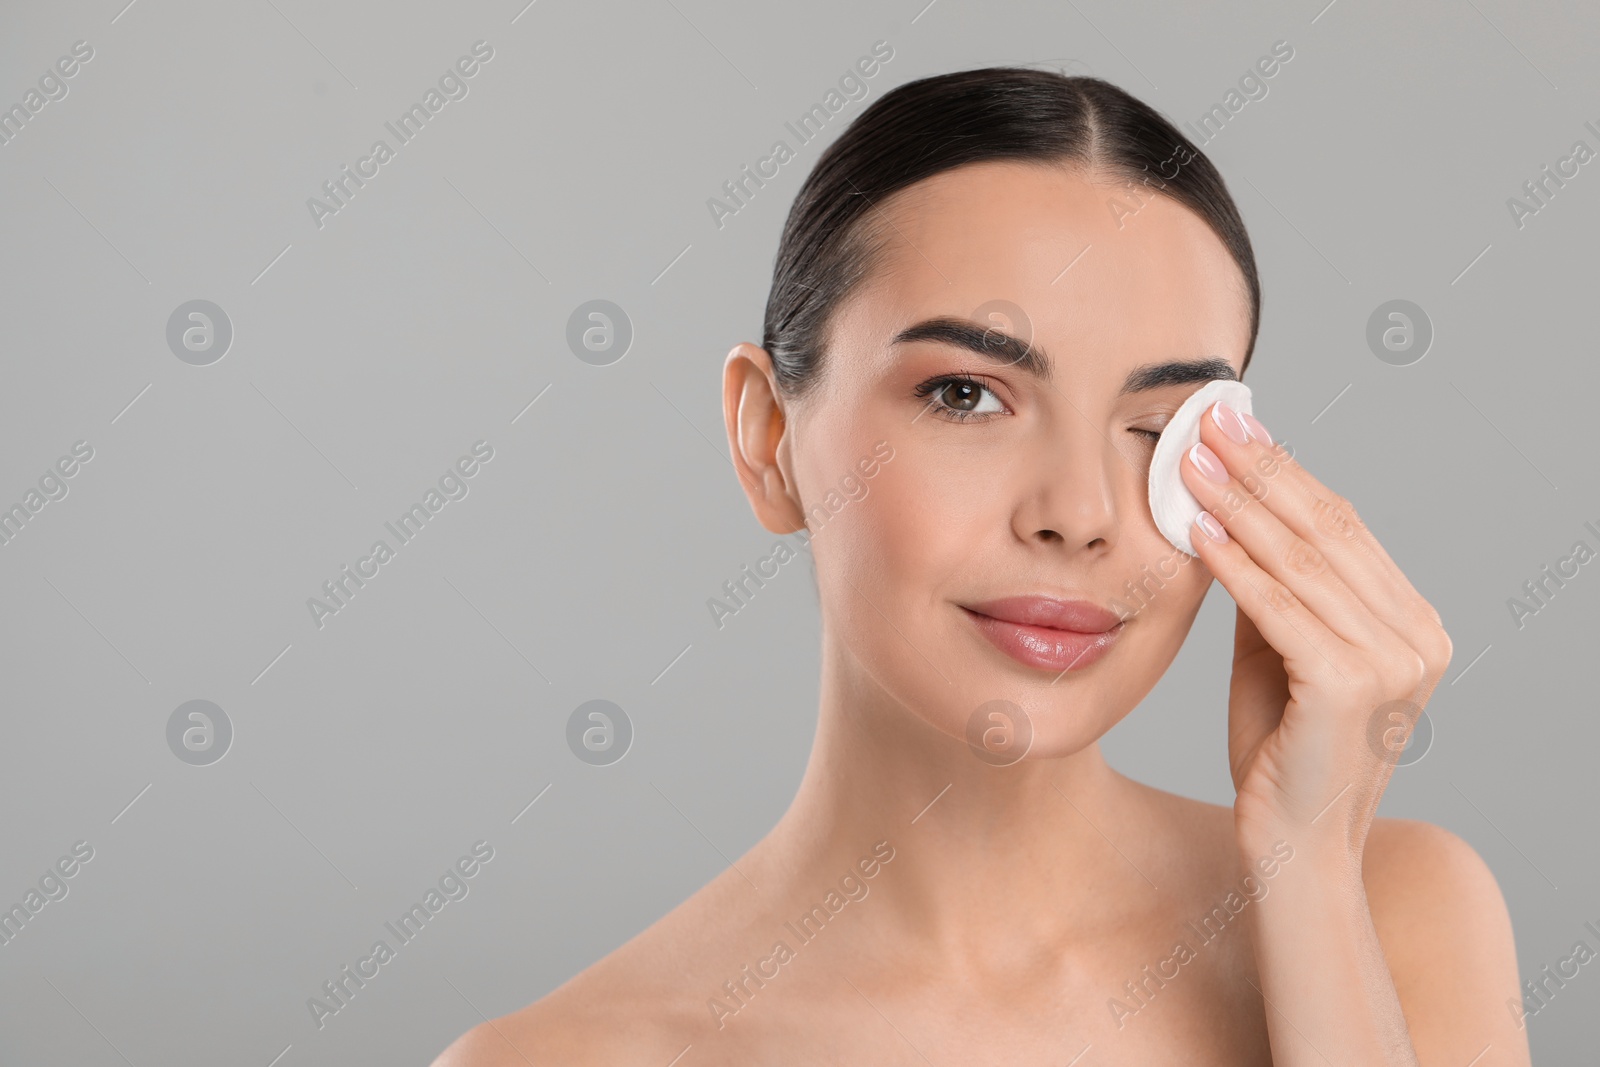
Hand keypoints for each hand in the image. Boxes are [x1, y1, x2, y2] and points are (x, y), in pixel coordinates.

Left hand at [1179, 401, 1453, 863]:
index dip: (1285, 470)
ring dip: (1238, 505)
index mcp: (1411, 623)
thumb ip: (1270, 589)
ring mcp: (1393, 661)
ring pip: (1302, 562)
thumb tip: (1230, 512)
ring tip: (1188, 462)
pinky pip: (1279, 610)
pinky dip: (1236, 566)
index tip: (1235, 426)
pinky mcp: (1352, 686)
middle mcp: (1417, 637)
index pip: (1343, 526)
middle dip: (1259, 469)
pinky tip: (1197, 530)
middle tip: (1207, 421)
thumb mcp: (1276, 652)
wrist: (1294, 847)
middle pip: (1327, 530)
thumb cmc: (1280, 750)